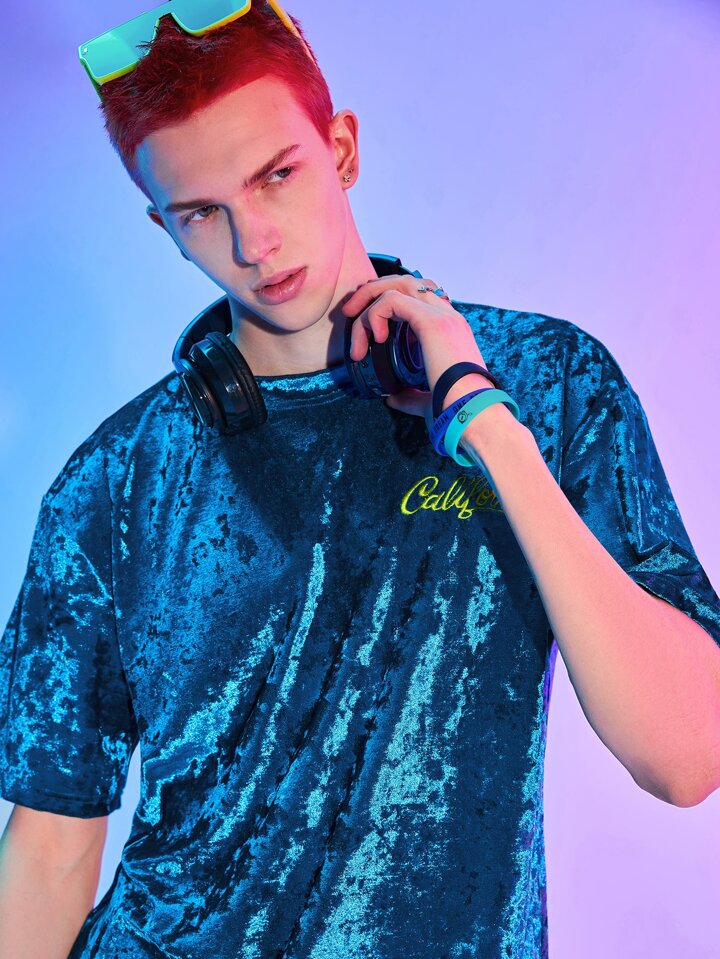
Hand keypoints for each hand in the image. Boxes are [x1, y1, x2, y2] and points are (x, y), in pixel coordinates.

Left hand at [340, 273, 494, 418]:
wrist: (474, 413)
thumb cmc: (456, 409)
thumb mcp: (430, 398)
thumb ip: (411, 396)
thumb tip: (392, 398)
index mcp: (451, 328)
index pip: (418, 295)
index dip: (389, 299)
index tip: (370, 323)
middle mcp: (448, 316)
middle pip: (405, 282)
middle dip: (373, 291)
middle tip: (350, 311)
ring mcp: (441, 315)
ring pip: (396, 286)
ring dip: (368, 300)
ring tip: (351, 320)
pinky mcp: (430, 322)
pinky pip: (391, 302)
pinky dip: (374, 315)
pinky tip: (374, 338)